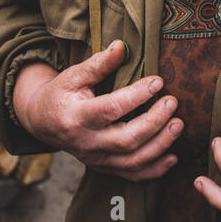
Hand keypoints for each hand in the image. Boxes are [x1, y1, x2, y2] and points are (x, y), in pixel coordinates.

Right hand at [12, 40, 182, 181]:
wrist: (42, 123)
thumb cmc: (60, 95)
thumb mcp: (72, 75)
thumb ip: (98, 63)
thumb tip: (122, 46)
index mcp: (76, 117)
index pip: (111, 109)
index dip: (136, 96)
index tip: (158, 82)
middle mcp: (87, 143)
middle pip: (126, 139)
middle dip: (154, 122)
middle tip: (173, 102)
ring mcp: (96, 159)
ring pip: (133, 161)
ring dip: (160, 145)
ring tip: (178, 125)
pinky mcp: (103, 167)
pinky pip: (131, 175)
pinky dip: (154, 170)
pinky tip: (173, 158)